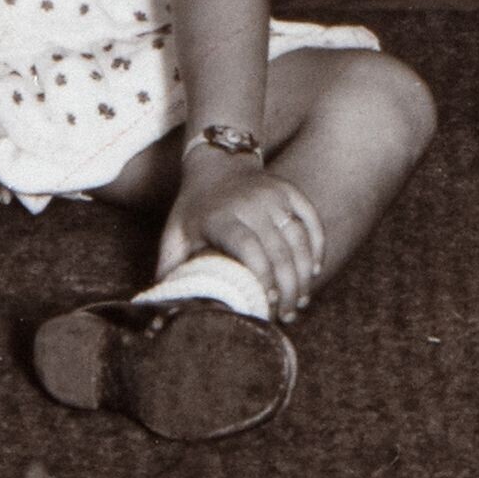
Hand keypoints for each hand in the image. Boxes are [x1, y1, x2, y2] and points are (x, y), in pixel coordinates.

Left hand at [168, 148, 328, 310]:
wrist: (216, 163)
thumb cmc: (194, 209)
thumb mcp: (175, 235)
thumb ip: (170, 271)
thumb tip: (161, 312)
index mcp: (220, 217)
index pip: (248, 248)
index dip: (261, 277)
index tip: (265, 303)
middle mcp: (250, 203)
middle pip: (279, 250)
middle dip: (287, 288)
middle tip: (287, 315)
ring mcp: (274, 195)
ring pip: (299, 238)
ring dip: (304, 274)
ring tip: (300, 301)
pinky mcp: (290, 190)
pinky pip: (311, 219)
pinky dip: (317, 246)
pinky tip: (314, 271)